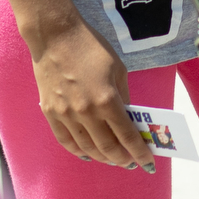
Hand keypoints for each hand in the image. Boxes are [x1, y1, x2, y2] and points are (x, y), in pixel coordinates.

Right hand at [24, 17, 156, 171]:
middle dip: (121, 158)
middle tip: (129, 161)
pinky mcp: (50, 112)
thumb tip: (127, 117)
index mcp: (107, 99)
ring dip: (102, 157)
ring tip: (111, 158)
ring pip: (86, 148)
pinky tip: (87, 153)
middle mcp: (86, 112)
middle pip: (107, 147)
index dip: (139, 152)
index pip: (127, 136)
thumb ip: (123, 95)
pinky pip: (66, 141)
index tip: (148, 163)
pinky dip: (79, 151)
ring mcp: (66, 114)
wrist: (54, 35)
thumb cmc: (90, 46)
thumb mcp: (117, 68)